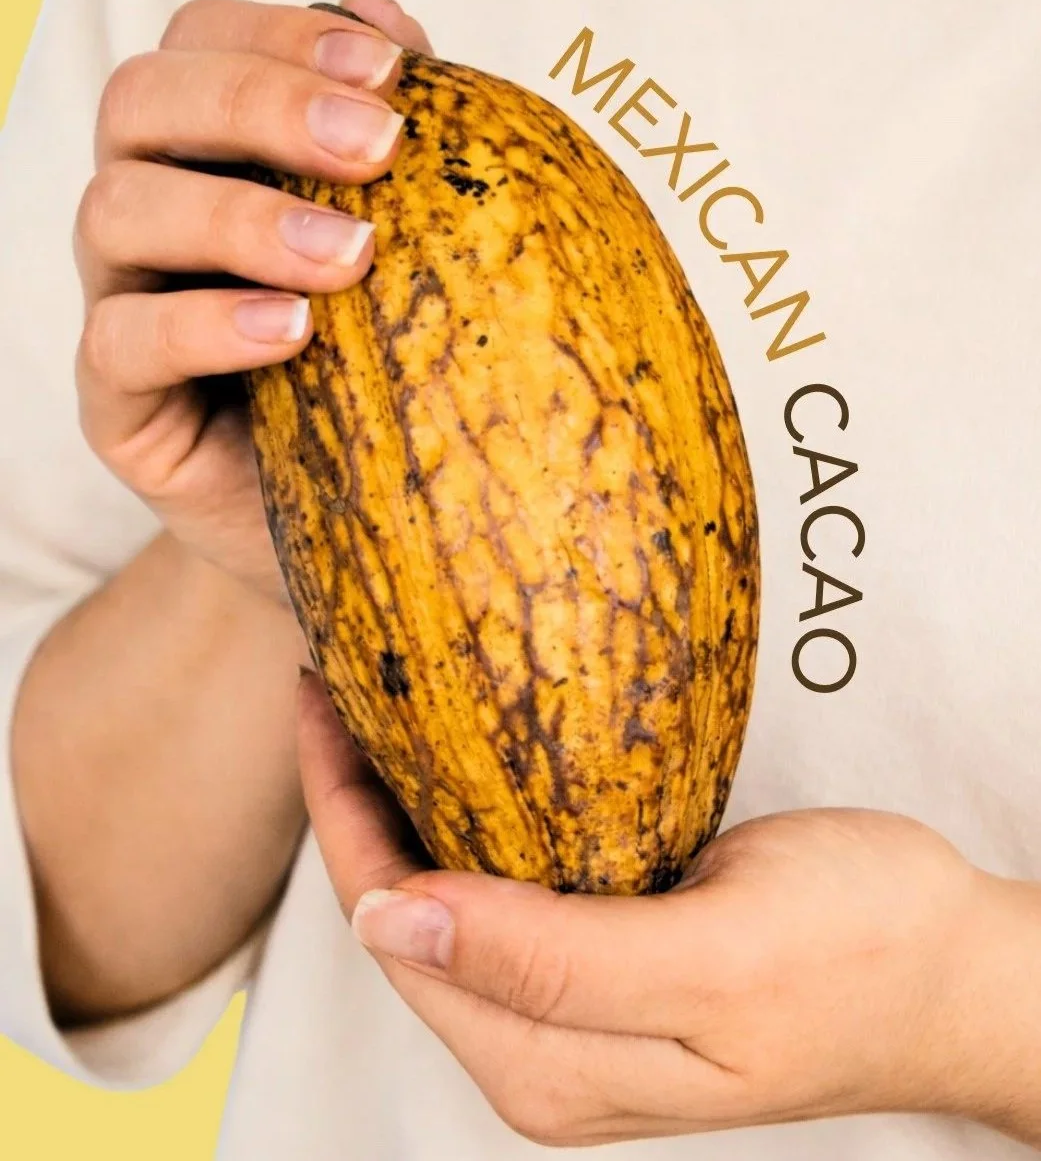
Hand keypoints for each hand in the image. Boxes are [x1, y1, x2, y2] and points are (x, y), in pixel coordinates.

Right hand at [73, 0, 431, 601]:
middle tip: (375, 147)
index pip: (200, 44)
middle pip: (143, 101)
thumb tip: (390, 13)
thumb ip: (389, 141)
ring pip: (119, 210)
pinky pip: (124, 341)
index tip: (393, 72)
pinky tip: (291, 331)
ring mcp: (123, 302)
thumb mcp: (401, 253)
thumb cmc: (379, 371)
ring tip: (349, 255)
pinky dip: (207, 325)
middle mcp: (151, 213)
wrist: (356, 518)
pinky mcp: (118, 403)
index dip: (281, 37)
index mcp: (208, 154)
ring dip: (239, 215)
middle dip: (260, 103)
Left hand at [297, 671, 1040, 1147]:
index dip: (343, 813)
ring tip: (380, 701)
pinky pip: (500, 886)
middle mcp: (540, 1045)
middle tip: (342, 682)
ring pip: (442, 896)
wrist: (951, 970)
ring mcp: (570, 1007)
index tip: (325, 702)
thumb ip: (550, 962)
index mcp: (546, 1062)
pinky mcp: (604, 964)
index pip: (391, 927)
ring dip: (405, 800)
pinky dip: (466, 814)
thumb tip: (390, 925)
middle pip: (399, 912)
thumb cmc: (861, 957)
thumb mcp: (714, 959)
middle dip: (358, 798)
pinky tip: (462, 755)